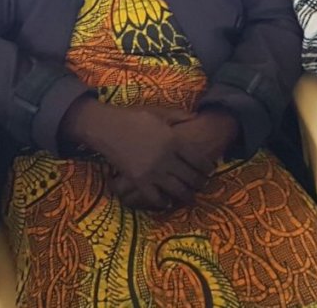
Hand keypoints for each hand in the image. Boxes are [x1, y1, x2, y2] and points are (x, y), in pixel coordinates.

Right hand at [107, 109, 235, 209]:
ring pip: (177, 190)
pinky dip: (163, 202)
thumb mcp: (159, 113)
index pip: (198, 160)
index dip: (207, 168)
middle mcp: (166, 158)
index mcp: (173, 141)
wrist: (106, 127)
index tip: (210, 172)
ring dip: (187, 196)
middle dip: (200, 184)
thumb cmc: (133, 117)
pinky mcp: (139, 180)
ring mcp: (152, 171)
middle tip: (203, 186)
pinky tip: (168, 203)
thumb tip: (196, 117)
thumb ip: (179, 116)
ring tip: (191, 198)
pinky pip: (155, 197)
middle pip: (191, 177)